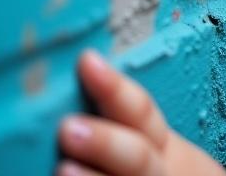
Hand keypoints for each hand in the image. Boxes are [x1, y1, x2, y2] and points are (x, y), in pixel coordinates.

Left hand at [56, 48, 225, 175]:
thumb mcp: (162, 158)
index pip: (142, 114)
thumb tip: (74, 81)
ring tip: (60, 172)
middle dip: (104, 143)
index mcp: (165, 154)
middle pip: (137, 159)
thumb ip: (131, 134)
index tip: (86, 61)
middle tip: (68, 127)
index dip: (115, 88)